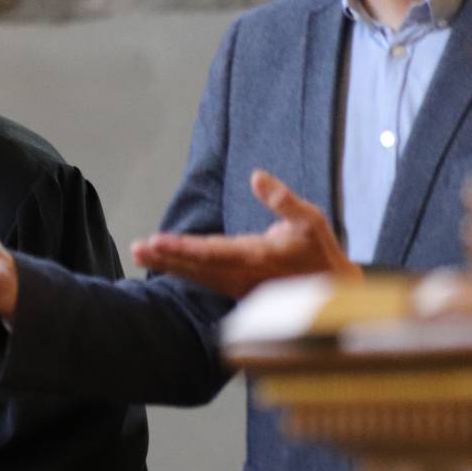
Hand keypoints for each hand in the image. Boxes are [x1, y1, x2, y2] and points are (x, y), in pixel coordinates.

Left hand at [130, 170, 361, 298]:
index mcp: (256, 256)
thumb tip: (256, 176)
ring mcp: (238, 286)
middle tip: (136, 249)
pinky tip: (166, 264)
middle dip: (165, 256)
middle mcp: (242, 274)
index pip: (210, 251)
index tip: (156, 241)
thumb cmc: (320, 253)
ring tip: (141, 254)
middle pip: (195, 265)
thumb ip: (283, 199)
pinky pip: (205, 280)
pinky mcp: (238, 290)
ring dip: (168, 264)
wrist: (335, 295)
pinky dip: (183, 271)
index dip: (181, 247)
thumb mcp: (311, 220)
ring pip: (197, 274)